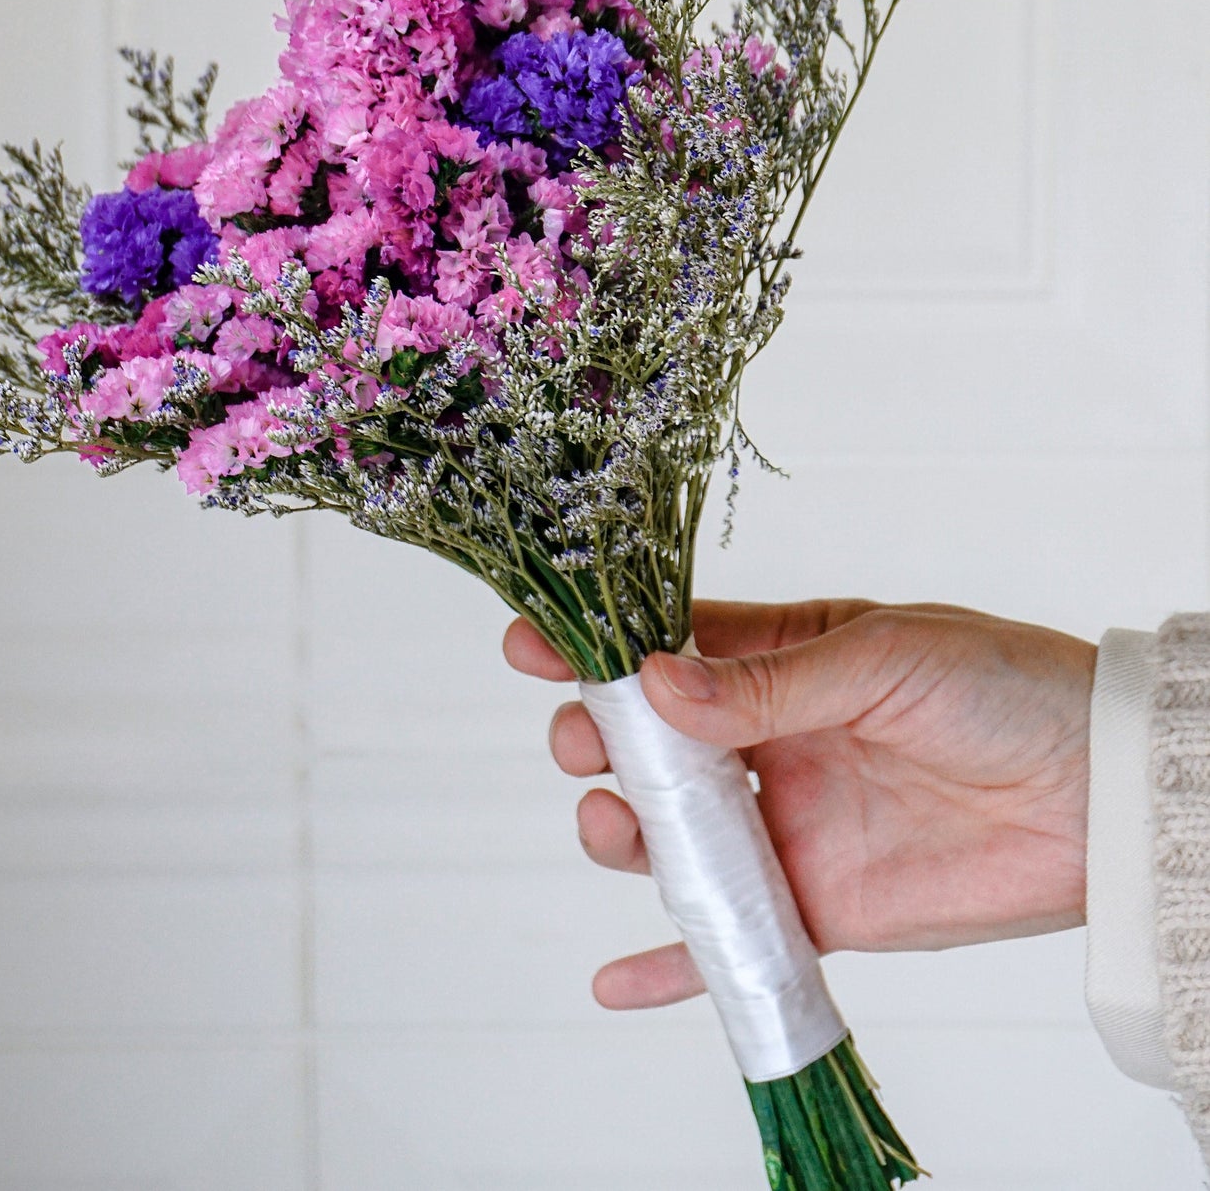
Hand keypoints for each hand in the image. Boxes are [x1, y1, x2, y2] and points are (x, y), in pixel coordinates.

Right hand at [504, 598, 1093, 1009]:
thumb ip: (771, 683)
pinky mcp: (815, 907)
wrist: (1097, 795)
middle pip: (649, 749)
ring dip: (622, 838)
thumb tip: (657, 683)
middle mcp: (768, 744)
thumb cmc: (999, 690)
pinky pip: (731, 942)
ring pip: (670, 840)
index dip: (595, 649)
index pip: (667, 651)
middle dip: (598, 746)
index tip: (530, 647)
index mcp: (781, 662)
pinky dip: (671, 967)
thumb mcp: (883, 660)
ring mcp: (784, 827)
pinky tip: (614, 982)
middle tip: (588, 748)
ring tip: (620, 831)